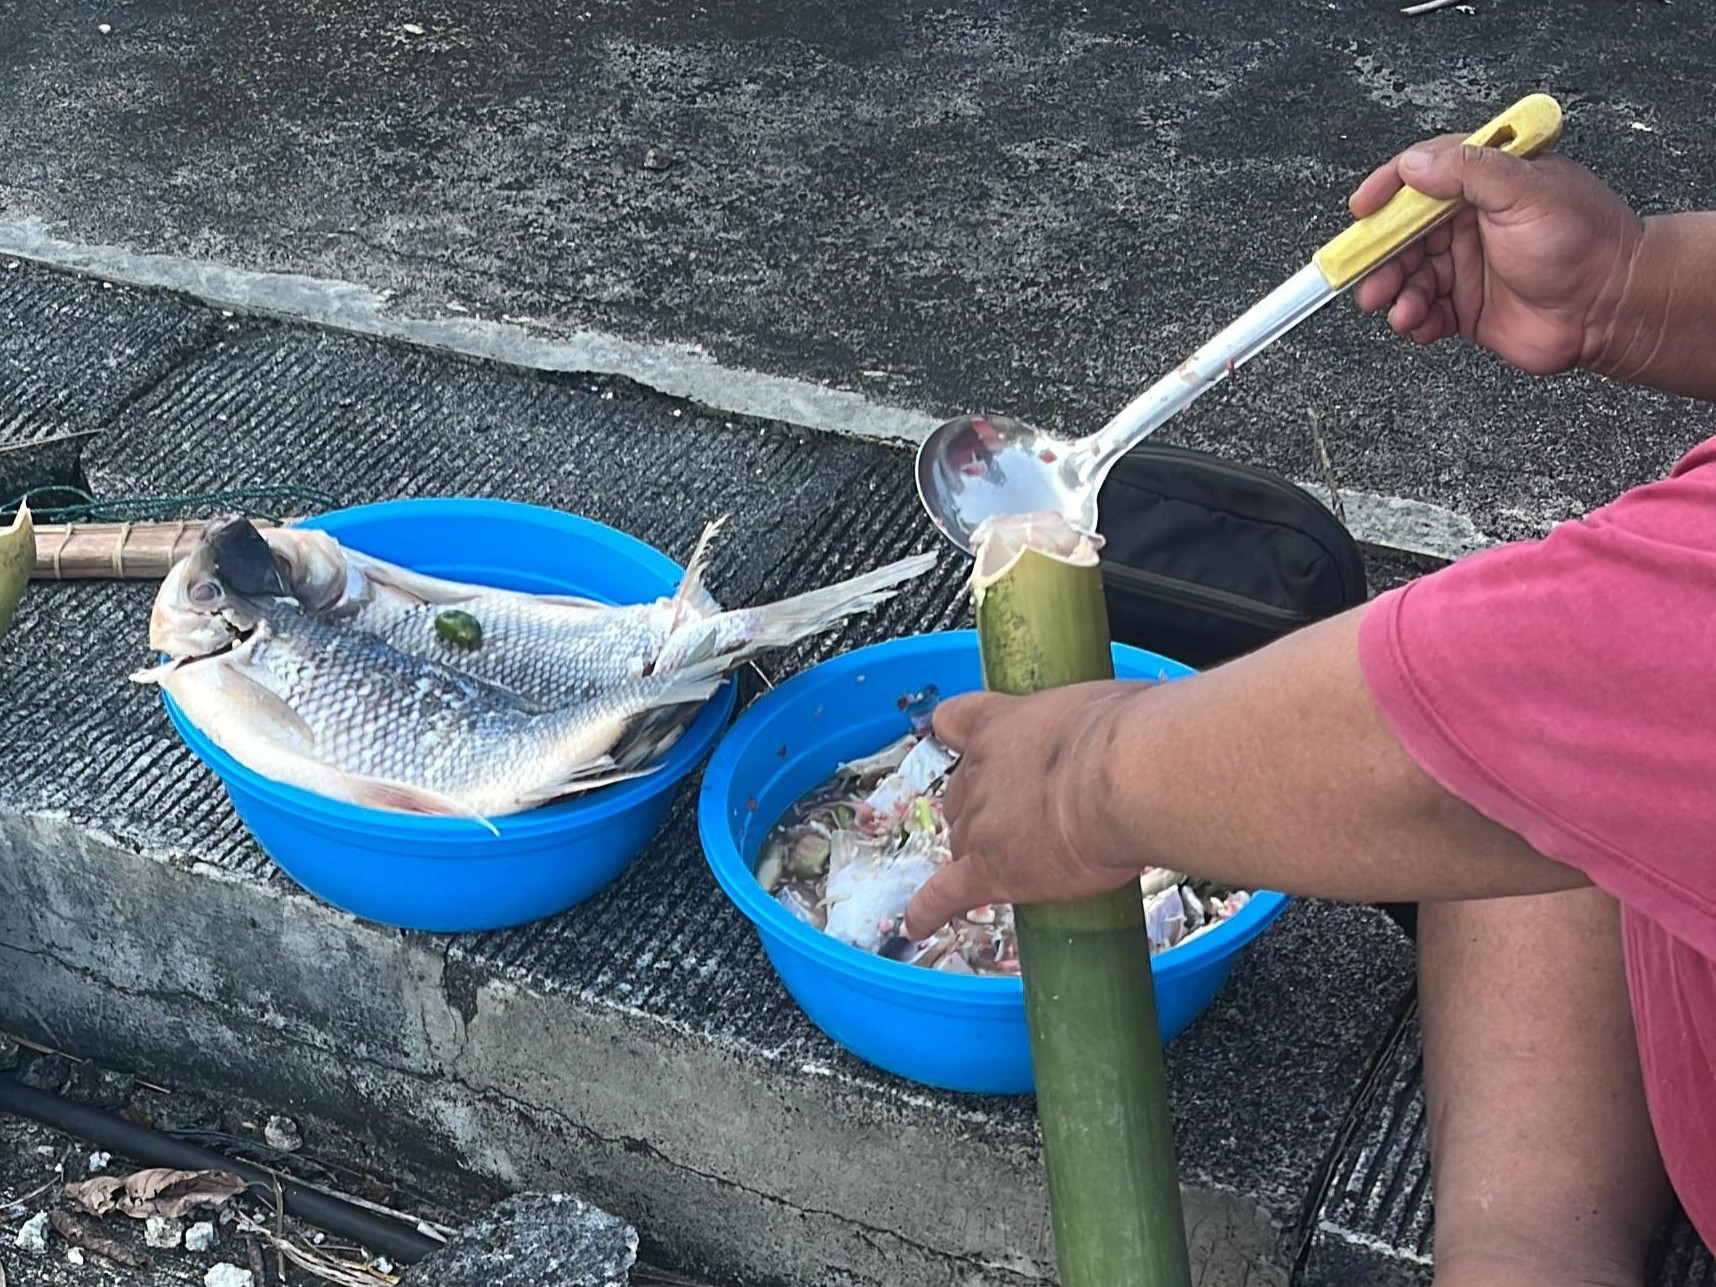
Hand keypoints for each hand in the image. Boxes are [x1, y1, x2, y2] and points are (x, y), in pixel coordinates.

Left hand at [902, 682, 1148, 940]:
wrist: (1124, 777)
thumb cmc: (1131, 733)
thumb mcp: (1104, 705)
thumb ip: (1091, 724)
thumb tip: (1121, 733)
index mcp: (1001, 723)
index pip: (957, 721)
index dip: (962, 735)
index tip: (961, 739)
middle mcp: (979, 770)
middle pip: (963, 795)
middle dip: (988, 807)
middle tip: (1033, 817)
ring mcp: (980, 823)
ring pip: (963, 842)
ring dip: (985, 853)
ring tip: (1029, 864)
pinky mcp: (989, 871)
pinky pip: (945, 894)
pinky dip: (930, 910)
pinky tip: (918, 924)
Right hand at [1349, 135, 1643, 374]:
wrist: (1612, 308)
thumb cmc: (1583, 241)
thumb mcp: (1527, 190)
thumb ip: (1469, 171)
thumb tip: (1414, 164)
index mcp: (1484, 184)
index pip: (1422, 175)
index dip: (1387, 189)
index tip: (1362, 209)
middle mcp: (1469, 223)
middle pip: (1402, 234)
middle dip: (1380, 257)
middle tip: (1369, 280)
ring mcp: (1465, 267)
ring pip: (1407, 277)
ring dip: (1394, 293)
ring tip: (1399, 310)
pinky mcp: (1466, 309)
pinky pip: (1423, 313)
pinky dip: (1413, 320)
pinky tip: (1420, 325)